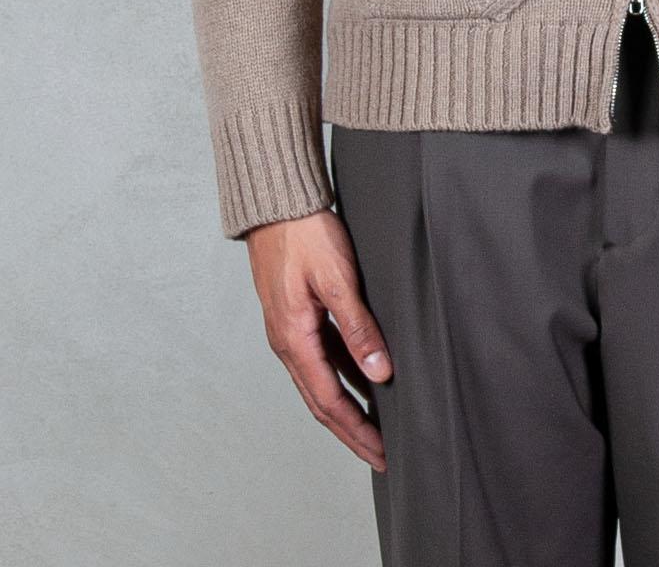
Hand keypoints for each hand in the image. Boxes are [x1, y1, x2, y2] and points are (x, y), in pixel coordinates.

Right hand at [245, 208, 393, 470]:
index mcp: (294, 340)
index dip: (357, 431)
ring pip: (322, 381)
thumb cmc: (305, 233)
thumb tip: (380, 373)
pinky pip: (323, 357)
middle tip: (382, 456)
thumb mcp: (338, 279)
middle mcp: (288, 342)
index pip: (329, 402)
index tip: (381, 454)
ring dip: (348, 407)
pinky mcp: (297, 314)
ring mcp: (290, 329)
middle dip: (352, 431)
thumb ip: (359, 328)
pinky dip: (343, 376)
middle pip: (323, 401)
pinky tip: (364, 379)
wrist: (276, 202)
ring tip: (378, 426)